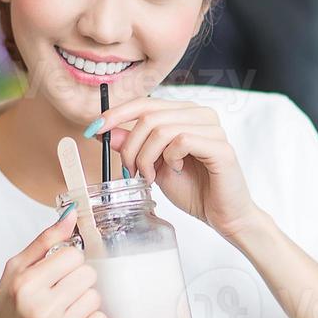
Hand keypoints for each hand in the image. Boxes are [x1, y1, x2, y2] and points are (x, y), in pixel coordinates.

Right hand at [0, 210, 107, 317]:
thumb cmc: (7, 313)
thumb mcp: (15, 271)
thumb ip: (45, 241)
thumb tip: (71, 214)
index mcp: (25, 285)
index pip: (73, 255)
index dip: (68, 261)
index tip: (57, 272)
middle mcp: (40, 310)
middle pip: (88, 276)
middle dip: (77, 281)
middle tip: (59, 293)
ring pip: (96, 299)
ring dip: (83, 302)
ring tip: (63, 311)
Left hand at [91, 95, 263, 241]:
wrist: (223, 215)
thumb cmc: (194, 189)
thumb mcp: (154, 165)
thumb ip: (134, 145)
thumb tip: (104, 129)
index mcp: (186, 113)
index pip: (145, 102)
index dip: (116, 114)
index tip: (93, 129)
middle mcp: (201, 114)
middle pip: (149, 116)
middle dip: (131, 146)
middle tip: (130, 171)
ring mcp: (213, 128)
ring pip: (162, 129)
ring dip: (147, 157)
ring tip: (150, 177)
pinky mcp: (220, 146)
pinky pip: (182, 141)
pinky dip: (169, 158)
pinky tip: (175, 170)